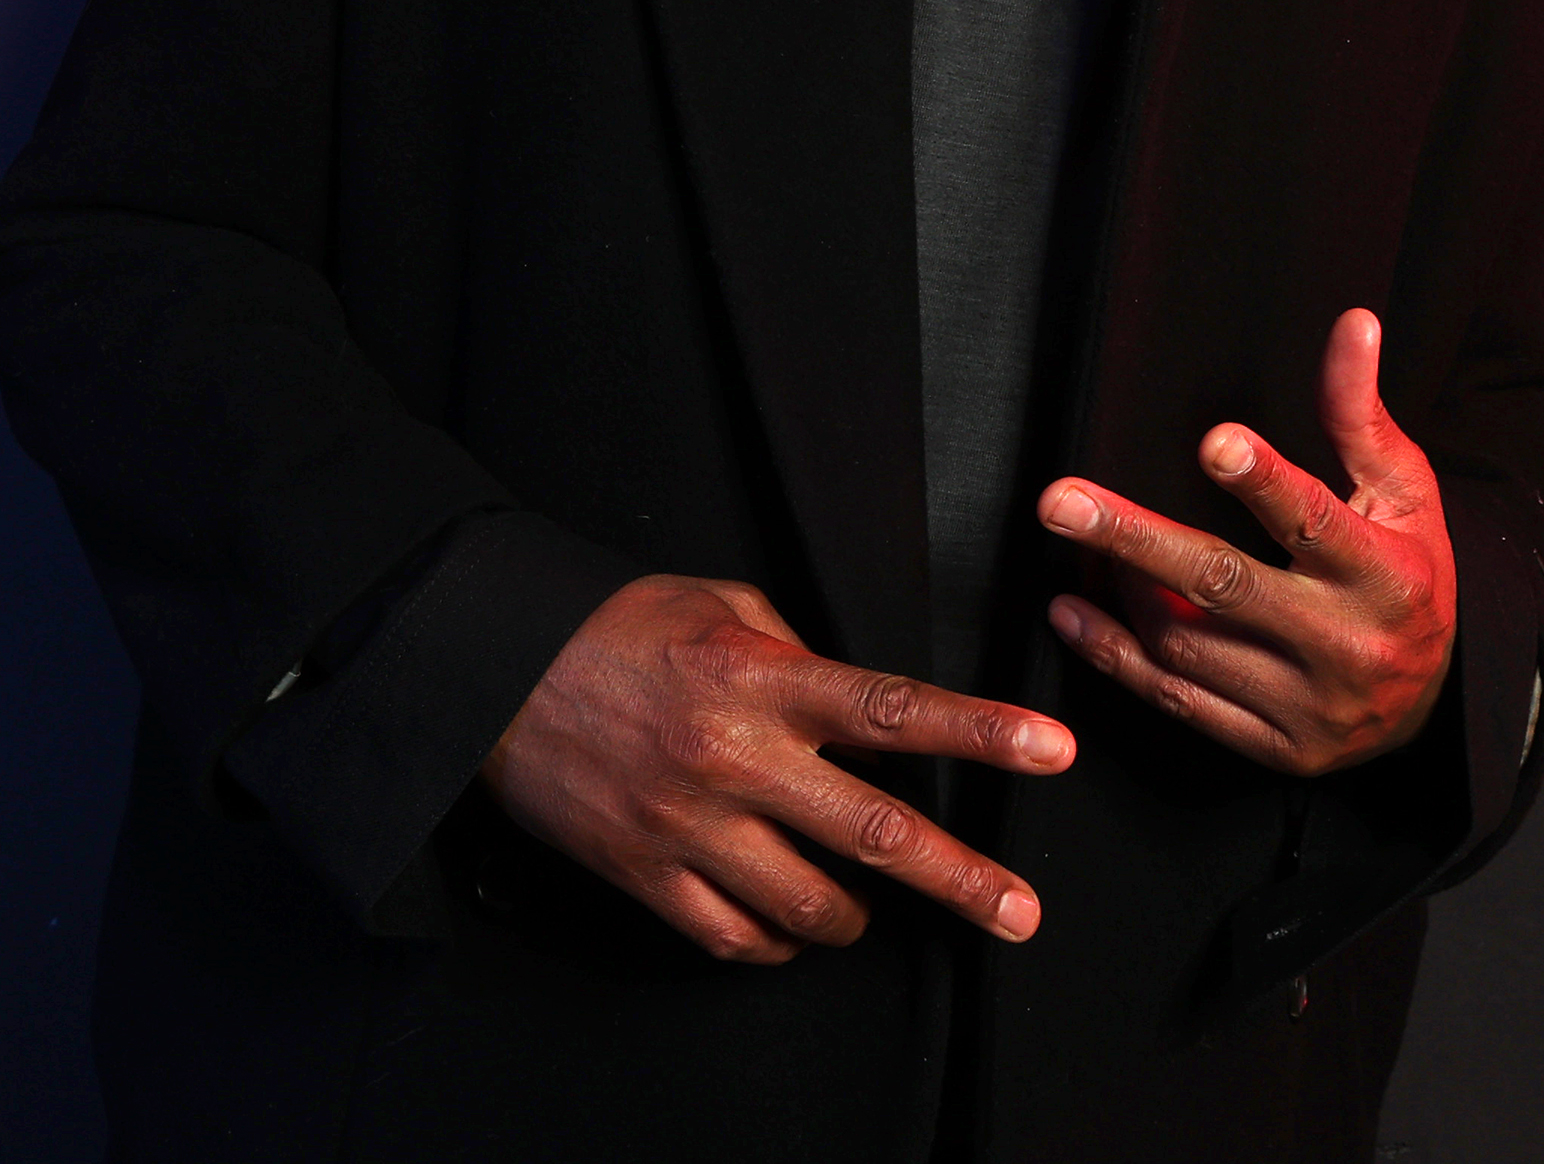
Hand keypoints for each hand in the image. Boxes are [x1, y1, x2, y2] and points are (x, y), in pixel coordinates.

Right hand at [478, 574, 1074, 964]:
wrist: (493, 670)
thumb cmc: (617, 626)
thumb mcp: (723, 602)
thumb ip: (800, 652)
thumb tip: (861, 710)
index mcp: (763, 677)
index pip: (896, 710)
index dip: (982, 731)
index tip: (1051, 750)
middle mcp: (737, 758)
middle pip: (875, 834)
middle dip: (962, 880)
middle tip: (1019, 914)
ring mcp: (690, 827)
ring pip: (810, 908)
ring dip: (856, 916)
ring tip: (869, 908)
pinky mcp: (645, 876)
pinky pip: (734, 939)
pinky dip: (774, 941)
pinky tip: (786, 925)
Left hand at [1035, 307, 1454, 776]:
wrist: (1434, 705)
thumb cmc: (1409, 572)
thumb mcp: (1405, 492)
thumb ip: (1361, 415)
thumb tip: (1352, 323)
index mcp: (1387, 577)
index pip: (1317, 521)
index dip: (1265, 482)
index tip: (1214, 441)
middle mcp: (1346, 647)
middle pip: (1225, 586)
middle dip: (1135, 540)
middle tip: (1059, 501)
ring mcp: (1307, 708)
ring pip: (1187, 646)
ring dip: (1123, 587)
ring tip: (1084, 535)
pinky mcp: (1275, 749)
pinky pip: (1177, 701)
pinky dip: (1115, 654)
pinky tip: (1073, 611)